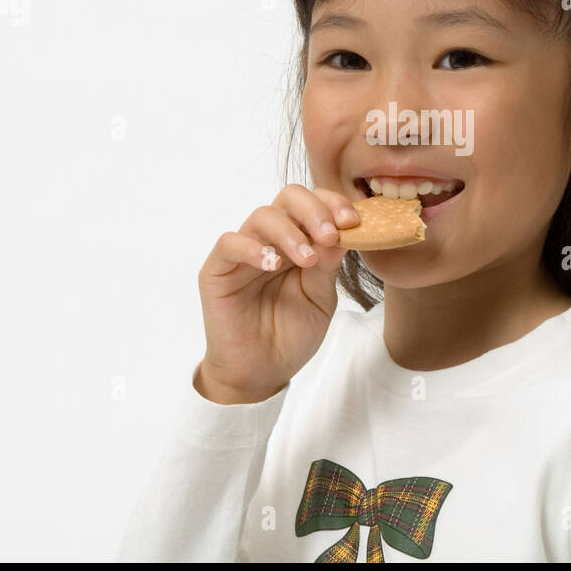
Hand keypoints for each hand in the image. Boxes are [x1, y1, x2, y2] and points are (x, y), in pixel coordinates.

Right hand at [195, 184, 359, 402]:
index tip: (352, 222)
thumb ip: (328, 265)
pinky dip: (252, 248)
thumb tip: (341, 231)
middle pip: (288, 197)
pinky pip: (229, 243)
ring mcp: (243, 253)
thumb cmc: (291, 335)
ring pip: (262, 216)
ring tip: (307, 260)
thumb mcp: (321, 298)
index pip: (313, 204)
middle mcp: (271, 240)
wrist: (262, 373)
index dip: (333, 204)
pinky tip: (272, 263)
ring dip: (290, 232)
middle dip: (314, 210)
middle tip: (330, 234)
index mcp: (298, 242)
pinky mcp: (217, 270)